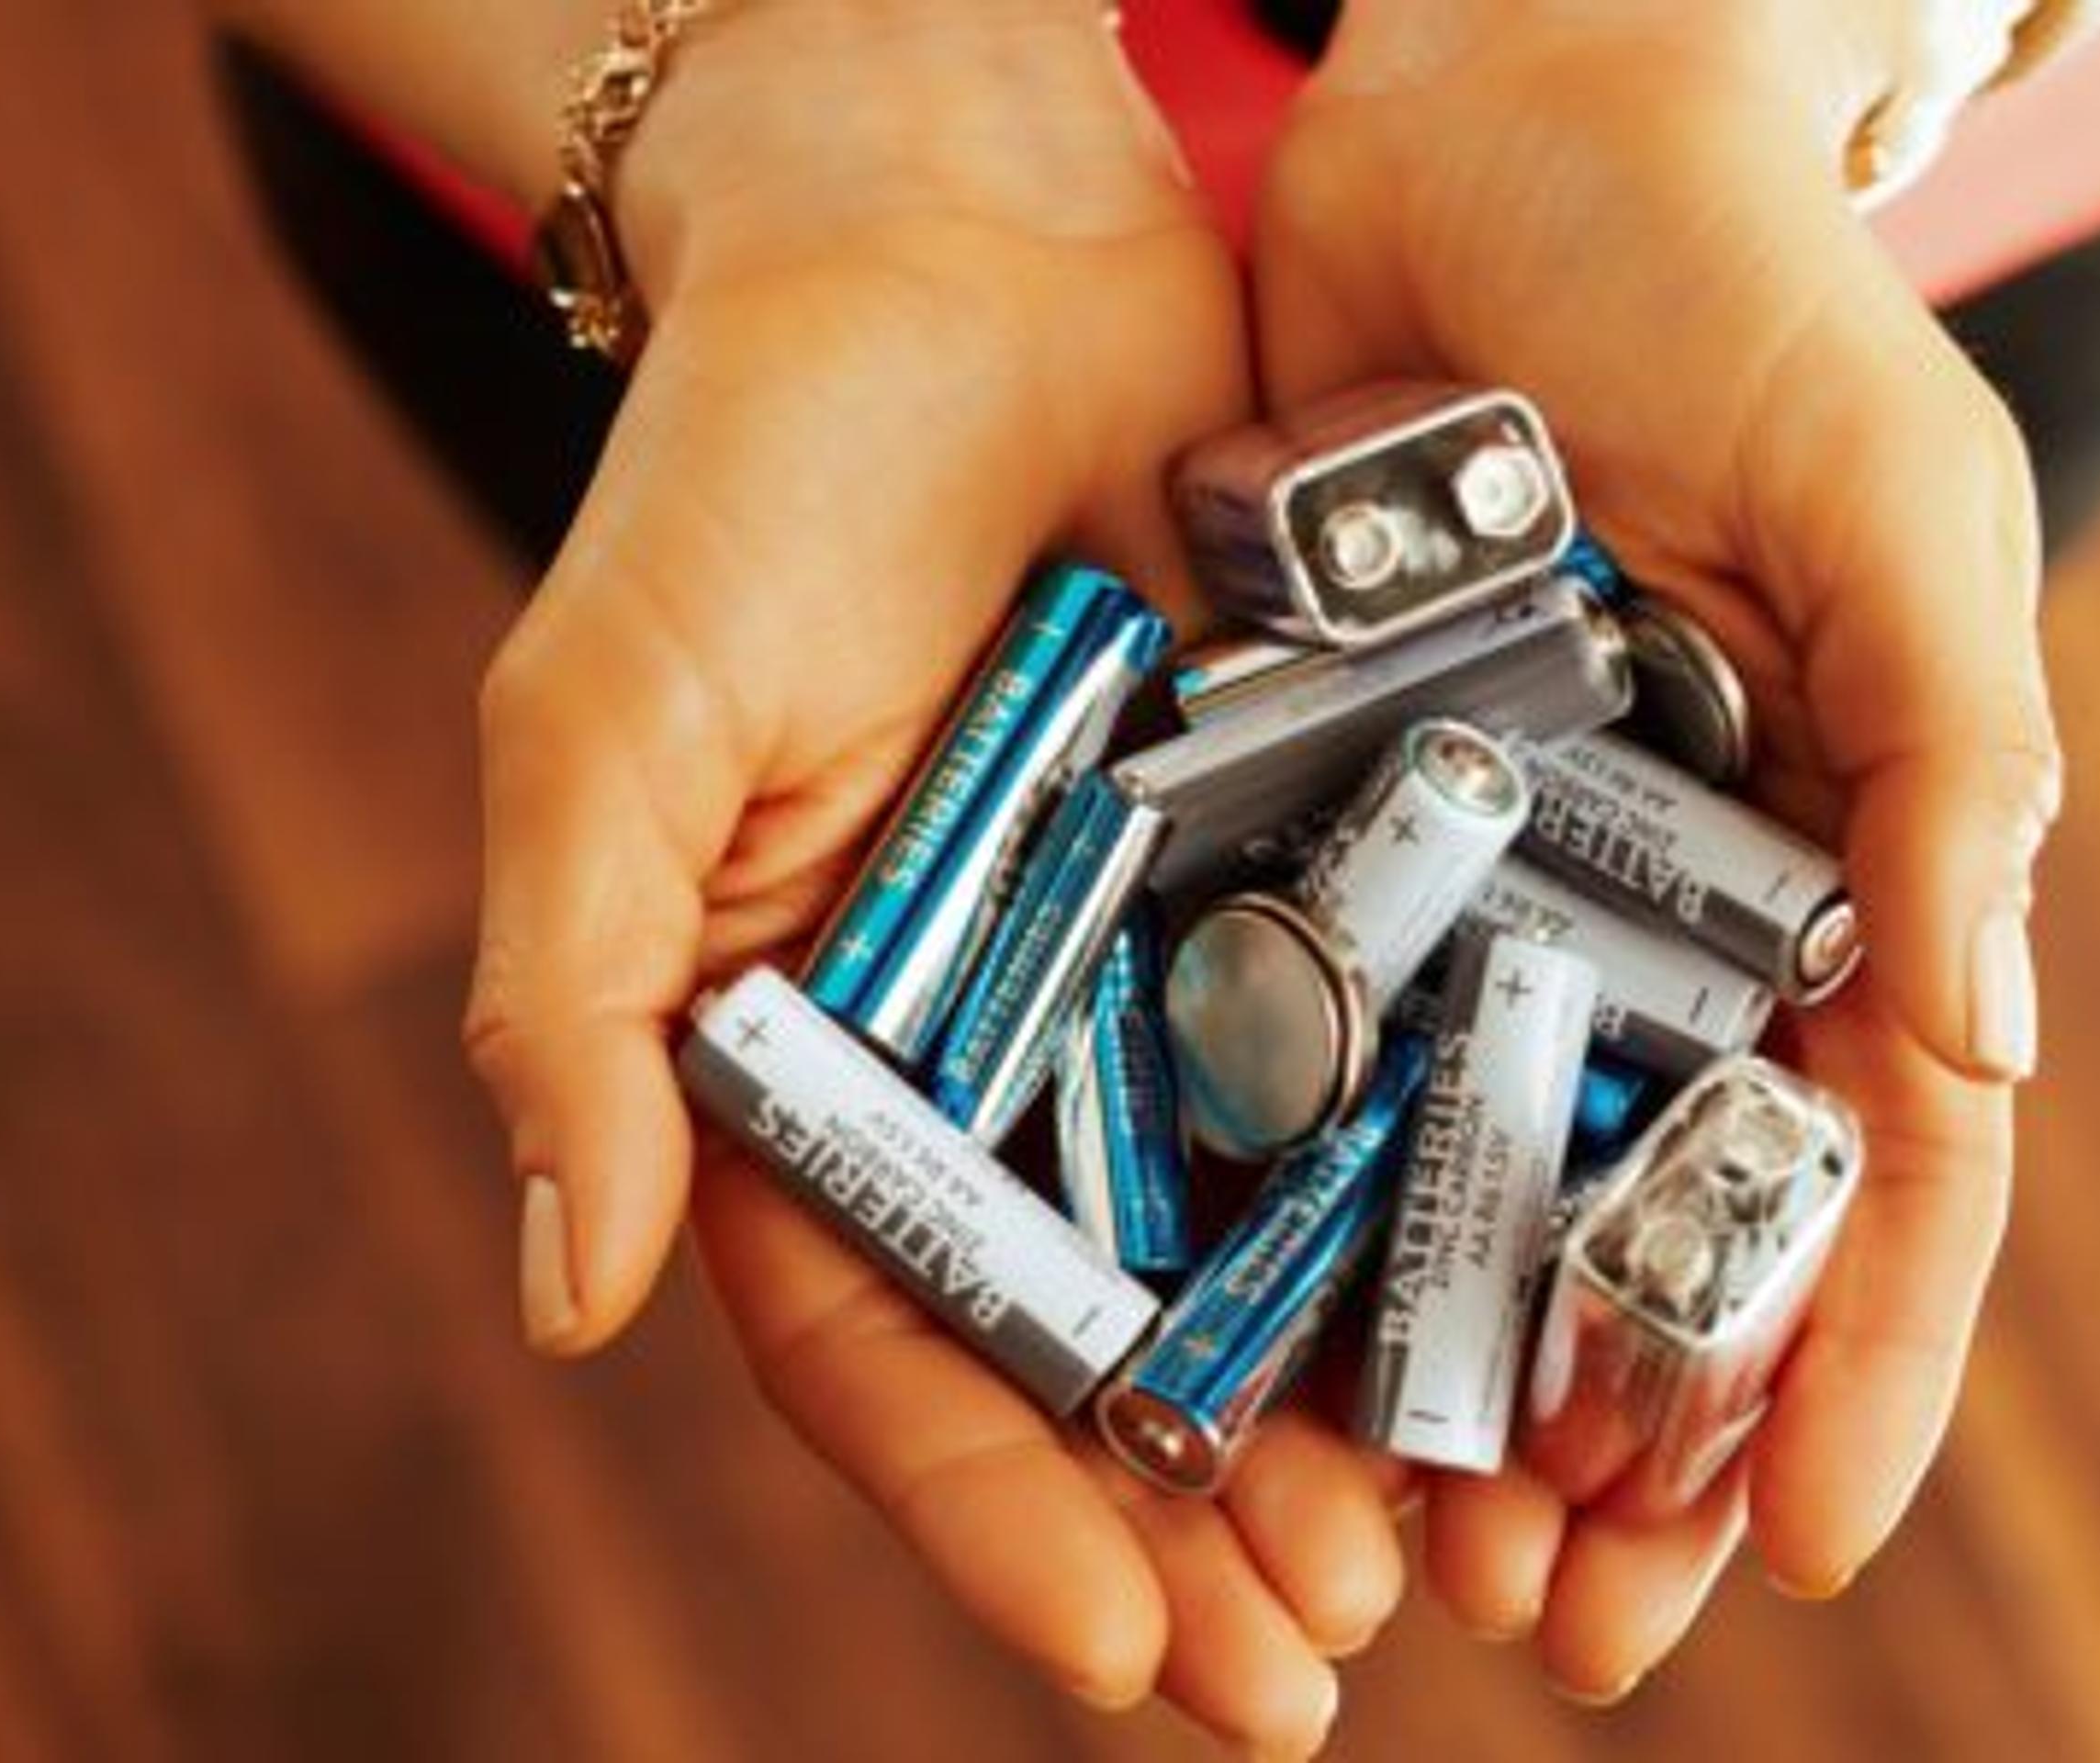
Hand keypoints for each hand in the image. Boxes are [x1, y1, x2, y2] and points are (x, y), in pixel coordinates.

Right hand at [463, 9, 1394, 1750]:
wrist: (958, 226)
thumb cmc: (744, 469)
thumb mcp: (615, 725)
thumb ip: (574, 1002)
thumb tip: (562, 1293)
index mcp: (801, 1064)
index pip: (887, 1343)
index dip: (1000, 1515)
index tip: (1130, 1654)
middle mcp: (987, 1056)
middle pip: (1094, 1344)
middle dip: (1199, 1521)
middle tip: (1324, 1664)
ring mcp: (1154, 973)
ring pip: (1261, 1244)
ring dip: (1343, 1412)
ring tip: (1455, 1553)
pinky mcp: (1304, 866)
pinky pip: (1386, 1059)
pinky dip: (1450, 1193)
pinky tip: (1537, 1305)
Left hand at [1252, 0, 2057, 1699]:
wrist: (1504, 93)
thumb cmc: (1740, 279)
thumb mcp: (1894, 498)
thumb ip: (1954, 758)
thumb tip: (1985, 1049)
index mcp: (1829, 865)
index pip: (1870, 1168)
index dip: (1850, 1367)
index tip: (1794, 1549)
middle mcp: (1652, 909)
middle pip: (1652, 1228)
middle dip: (1621, 1436)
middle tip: (1560, 1624)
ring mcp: (1472, 876)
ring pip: (1462, 1183)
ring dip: (1441, 1380)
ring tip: (1400, 1553)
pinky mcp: (1300, 806)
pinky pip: (1289, 1030)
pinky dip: (1273, 1193)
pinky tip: (1229, 1335)